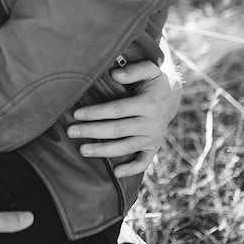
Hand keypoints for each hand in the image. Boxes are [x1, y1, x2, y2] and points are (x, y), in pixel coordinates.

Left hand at [69, 60, 179, 176]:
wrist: (172, 98)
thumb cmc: (153, 82)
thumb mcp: (149, 69)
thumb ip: (133, 70)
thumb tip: (114, 74)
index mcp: (149, 104)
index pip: (117, 110)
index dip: (96, 112)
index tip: (77, 114)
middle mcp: (151, 123)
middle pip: (117, 130)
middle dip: (92, 131)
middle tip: (71, 132)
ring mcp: (153, 138)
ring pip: (126, 147)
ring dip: (104, 150)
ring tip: (83, 150)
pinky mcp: (153, 147)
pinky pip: (144, 162)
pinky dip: (132, 169)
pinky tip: (116, 173)